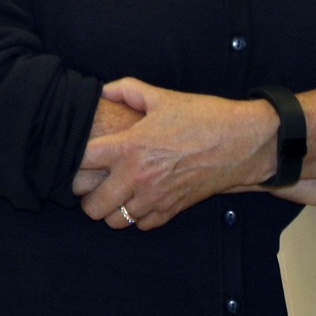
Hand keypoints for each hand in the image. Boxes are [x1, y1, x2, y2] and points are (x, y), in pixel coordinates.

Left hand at [78, 77, 275, 231]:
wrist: (243, 143)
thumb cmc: (202, 117)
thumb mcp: (162, 96)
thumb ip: (127, 90)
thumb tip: (104, 90)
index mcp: (130, 147)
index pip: (81, 162)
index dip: (73, 159)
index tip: (79, 156)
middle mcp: (138, 177)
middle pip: (91, 205)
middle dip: (86, 195)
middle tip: (93, 183)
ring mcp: (156, 198)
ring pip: (114, 221)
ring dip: (110, 209)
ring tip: (115, 193)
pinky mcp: (173, 210)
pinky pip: (141, 225)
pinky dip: (136, 216)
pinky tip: (140, 199)